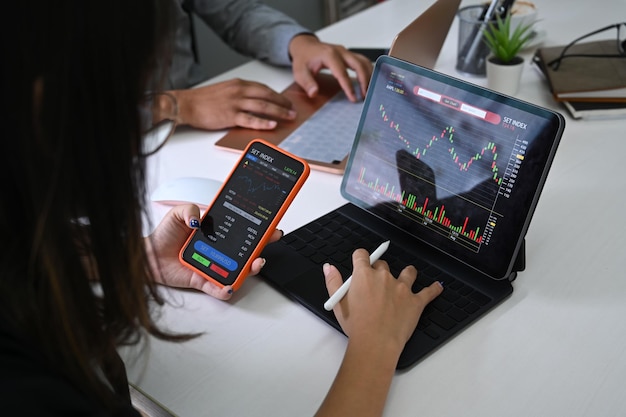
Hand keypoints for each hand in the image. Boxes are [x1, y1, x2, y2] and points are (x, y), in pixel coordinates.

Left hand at [145, 204, 281, 299]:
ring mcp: (214, 266)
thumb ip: (189, 209)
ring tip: (254, 264)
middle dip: (262, 247)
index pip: (243, 230)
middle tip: (270, 240)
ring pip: (239, 270)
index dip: (258, 228)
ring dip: (250, 269)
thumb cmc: (164, 235)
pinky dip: (226, 290)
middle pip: (247, 250)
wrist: (148, 255)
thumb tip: (198, 217)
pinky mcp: (204, 281)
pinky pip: (219, 289)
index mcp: (217, 232)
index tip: (270, 224)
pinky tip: (230, 286)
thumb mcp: (177, 214)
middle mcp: (219, 250)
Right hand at [169, 78, 295, 130]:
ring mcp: (235, 103)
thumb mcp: (224, 90)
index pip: (263, 88)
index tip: (285, 101)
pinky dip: (263, 122)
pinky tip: (272, 124)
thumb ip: (239, 94)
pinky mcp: (230, 115)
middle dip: (282, 103)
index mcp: (238, 84)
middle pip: (267, 95)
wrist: (187, 104)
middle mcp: (239, 91)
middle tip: (292, 110)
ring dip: (278, 112)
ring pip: (262, 106)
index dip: (277, 95)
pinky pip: (250, 119)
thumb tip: (254, 101)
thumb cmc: (203, 100)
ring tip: (289, 117)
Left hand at [288, 34, 372, 101]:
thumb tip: (314, 93)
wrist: (305, 46)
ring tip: (370, 90)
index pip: (342, 72)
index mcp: (329, 55)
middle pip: (358, 64)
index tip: (353, 98)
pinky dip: (368, 71)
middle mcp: (340, 51)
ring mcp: (346, 52)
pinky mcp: (349, 54)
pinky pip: (363, 61)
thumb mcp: (299, 72)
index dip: (349, 86)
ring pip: (364, 61)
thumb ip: (307, 83)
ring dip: (369, 76)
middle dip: (364, 81)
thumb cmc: (303, 59)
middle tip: (365, 96)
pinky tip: (370, 82)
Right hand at [323, 248, 442, 352]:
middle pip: (382, 264)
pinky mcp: (416, 301)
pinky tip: (437, 286)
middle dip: (378, 271)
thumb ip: (333, 282)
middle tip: (376, 284)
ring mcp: (402, 288)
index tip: (361, 261)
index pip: (362, 255)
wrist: (375, 344)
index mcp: (364, 275)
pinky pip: (428, 291)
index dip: (361, 258)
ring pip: (408, 272)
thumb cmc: (357, 327)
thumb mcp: (338, 304)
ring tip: (406, 278)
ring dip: (406, 274)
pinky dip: (433, 289)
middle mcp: (384, 277)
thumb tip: (328, 268)